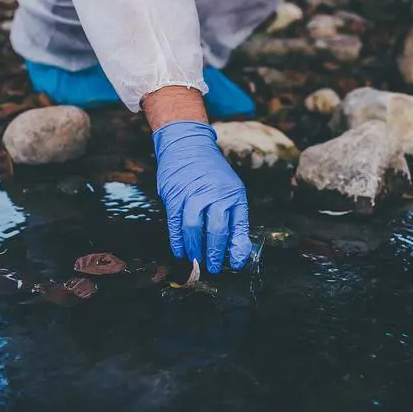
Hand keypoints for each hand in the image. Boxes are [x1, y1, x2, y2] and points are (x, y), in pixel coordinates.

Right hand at [144, 88, 251, 272]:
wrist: (188, 145)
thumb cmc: (213, 174)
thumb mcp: (232, 191)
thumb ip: (236, 220)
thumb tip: (239, 252)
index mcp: (232, 193)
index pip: (237, 225)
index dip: (236, 248)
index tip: (235, 264)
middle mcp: (213, 193)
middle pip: (215, 229)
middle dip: (213, 252)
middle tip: (212, 267)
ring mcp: (192, 193)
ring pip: (193, 227)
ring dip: (194, 248)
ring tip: (196, 261)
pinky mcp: (173, 194)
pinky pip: (175, 222)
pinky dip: (177, 240)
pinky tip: (180, 251)